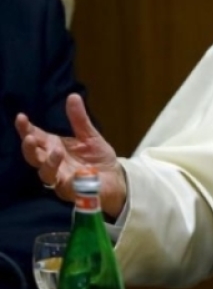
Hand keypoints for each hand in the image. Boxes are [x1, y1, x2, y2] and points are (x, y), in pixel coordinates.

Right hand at [17, 93, 126, 217]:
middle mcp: (53, 164)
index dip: (26, 129)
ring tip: (57, 151)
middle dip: (29, 148)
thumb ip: (79, 119)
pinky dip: (75, 180)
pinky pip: (70, 188)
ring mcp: (61, 179)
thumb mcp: (90, 136)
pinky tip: (80, 173)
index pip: (36, 138)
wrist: (114, 180)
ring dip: (49, 163)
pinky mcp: (74, 192)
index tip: (21, 117)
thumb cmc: (97, 158)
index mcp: (54, 148)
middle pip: (34, 158)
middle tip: (30, 138)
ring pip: (47, 174)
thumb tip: (73, 96)